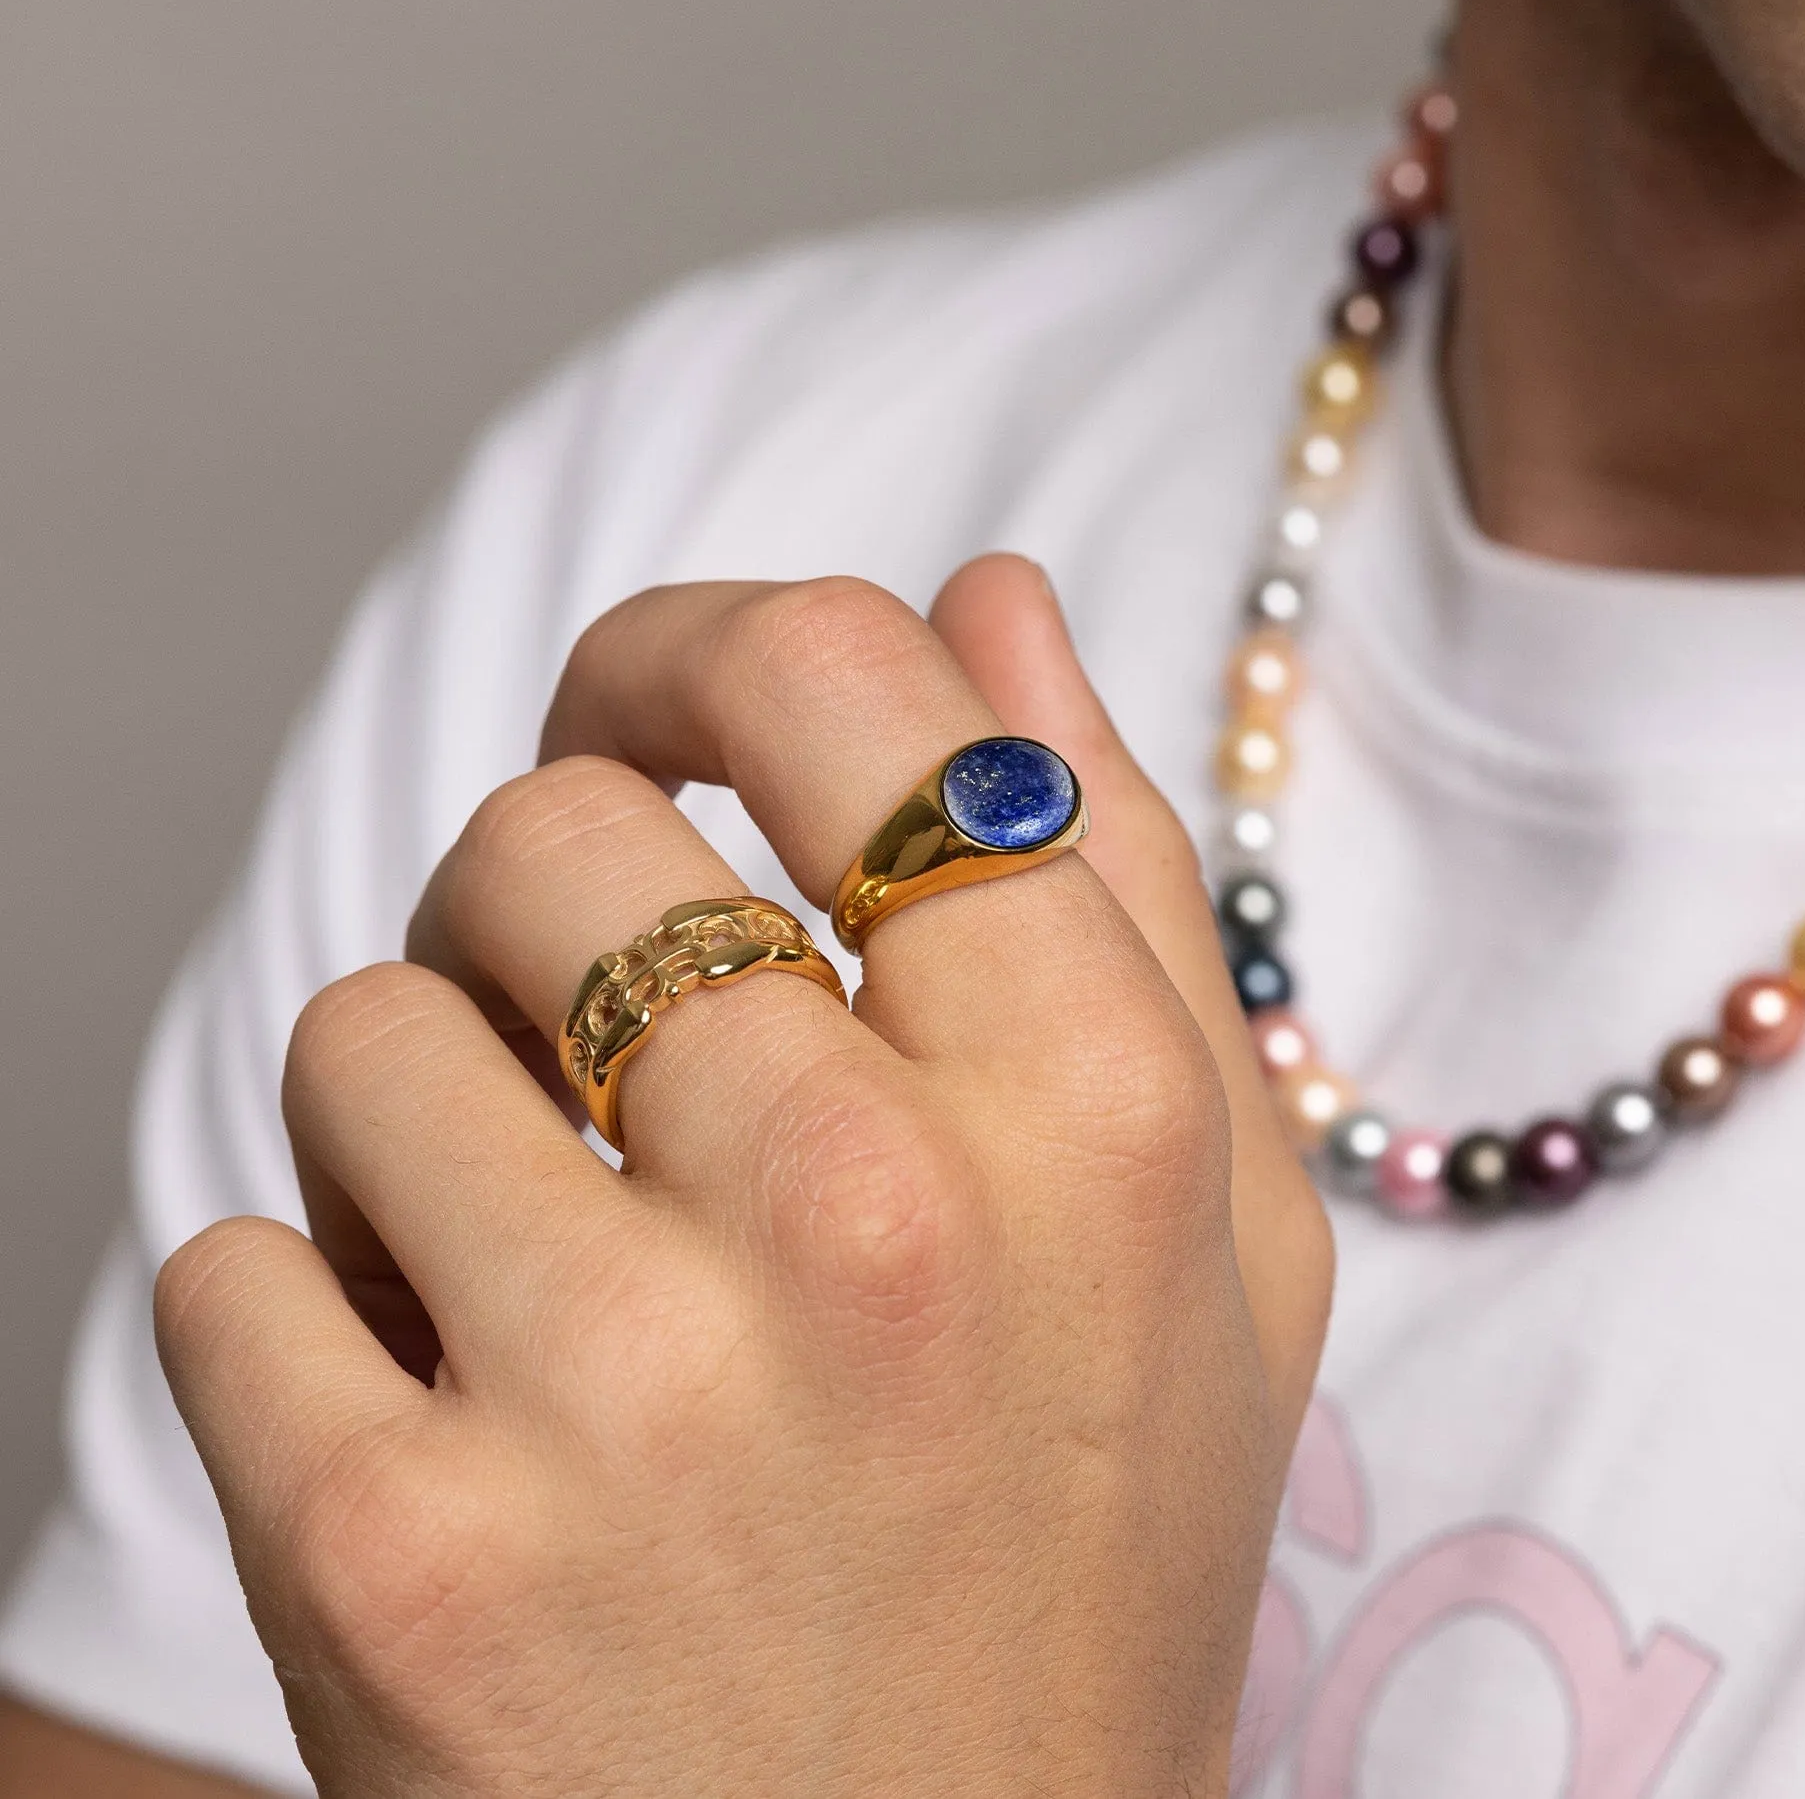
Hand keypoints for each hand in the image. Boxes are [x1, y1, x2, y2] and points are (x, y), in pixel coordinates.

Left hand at [155, 557, 1332, 1798]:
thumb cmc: (1076, 1575)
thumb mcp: (1209, 1233)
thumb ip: (1118, 878)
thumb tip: (987, 596)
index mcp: (1090, 1108)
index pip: (833, 673)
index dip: (700, 651)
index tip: (656, 729)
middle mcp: (874, 1218)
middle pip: (551, 834)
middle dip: (538, 923)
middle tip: (591, 1062)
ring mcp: (628, 1394)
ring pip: (365, 1027)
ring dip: (416, 1129)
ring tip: (525, 1274)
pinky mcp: (400, 1560)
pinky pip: (228, 1262)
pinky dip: (302, 1328)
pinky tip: (443, 1435)